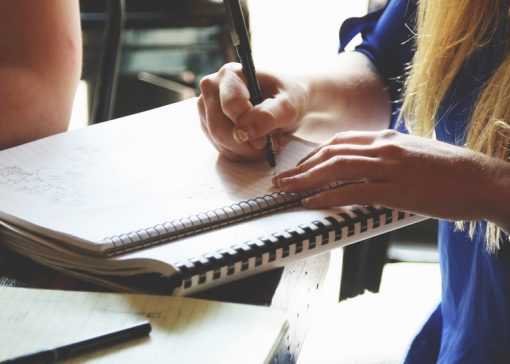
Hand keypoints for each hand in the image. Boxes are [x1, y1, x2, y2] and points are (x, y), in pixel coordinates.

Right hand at [197, 62, 308, 161]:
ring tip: (264, 143)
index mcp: (231, 74)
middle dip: (245, 144)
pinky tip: (254, 145)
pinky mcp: (208, 123)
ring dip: (244, 150)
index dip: (248, 127)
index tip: (266, 140)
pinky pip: (219, 147)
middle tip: (267, 146)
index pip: (230, 106)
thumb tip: (243, 132)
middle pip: (219, 127)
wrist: (285, 102)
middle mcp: (212, 87)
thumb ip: (268, 116)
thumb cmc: (288, 98)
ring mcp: (206, 106)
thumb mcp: (288, 106)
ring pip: (218, 140)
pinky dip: (239, 153)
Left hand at [273, 129, 507, 222]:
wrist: (483, 180)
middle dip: (301, 166)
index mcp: (388, 137)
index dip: (314, 154)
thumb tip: (367, 167)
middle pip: (331, 152)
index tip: (300, 166)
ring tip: (286, 190)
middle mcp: (384, 147)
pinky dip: (327, 197)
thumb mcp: (414, 153)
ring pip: (336, 168)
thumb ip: (388, 156)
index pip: (340, 141)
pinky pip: (353, 191)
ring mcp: (390, 167)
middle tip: (281, 179)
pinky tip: (311, 203)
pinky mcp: (397, 189)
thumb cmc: (451, 170)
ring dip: (305, 180)